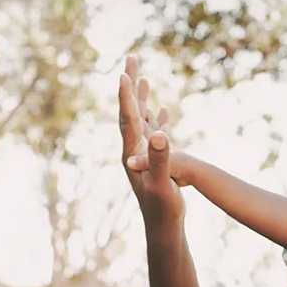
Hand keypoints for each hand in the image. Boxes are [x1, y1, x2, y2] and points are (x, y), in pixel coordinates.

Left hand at [119, 59, 183, 225]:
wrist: (163, 228)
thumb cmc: (162, 209)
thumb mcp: (162, 183)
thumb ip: (160, 159)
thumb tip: (160, 135)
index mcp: (133, 154)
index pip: (128, 119)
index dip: (125, 96)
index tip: (123, 72)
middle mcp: (133, 152)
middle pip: (130, 112)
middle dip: (130, 85)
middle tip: (130, 58)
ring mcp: (143, 156)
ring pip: (140, 120)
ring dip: (141, 98)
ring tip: (141, 77)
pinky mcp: (153, 162)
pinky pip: (153, 133)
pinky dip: (156, 118)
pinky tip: (162, 110)